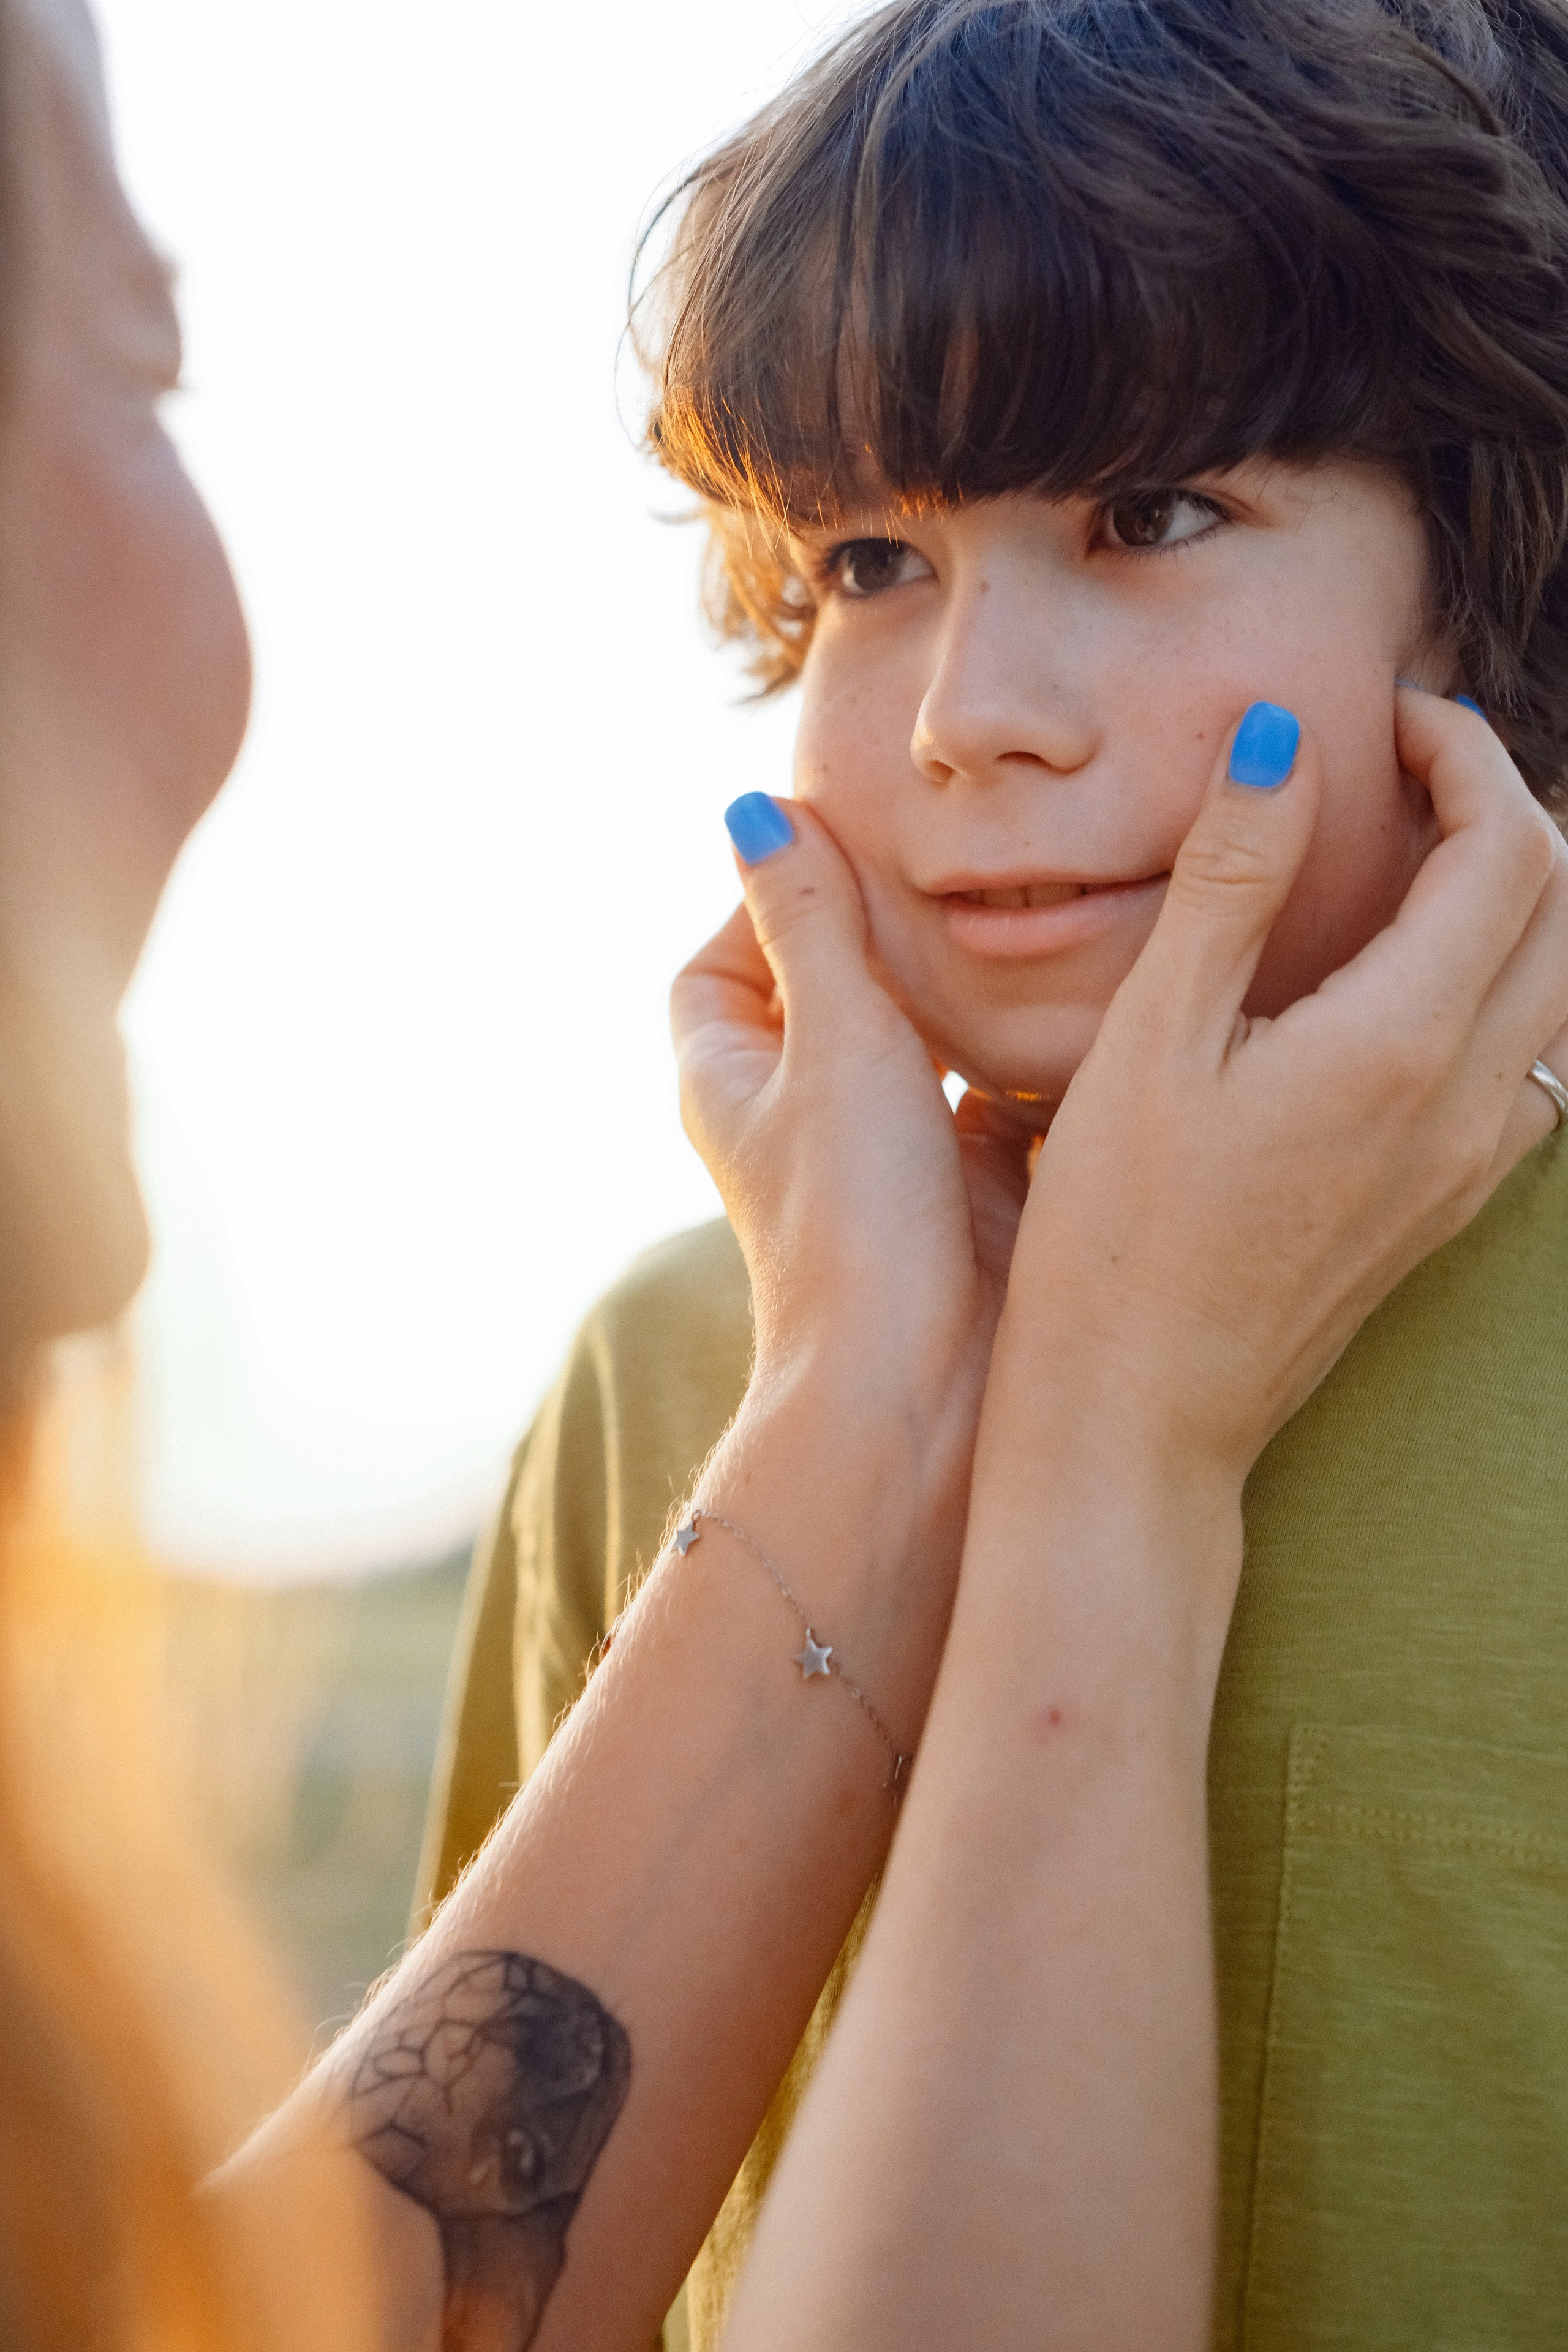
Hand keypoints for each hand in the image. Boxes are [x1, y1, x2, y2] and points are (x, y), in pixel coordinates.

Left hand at [671, 797, 1030, 1418]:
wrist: (923, 1396)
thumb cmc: (855, 1221)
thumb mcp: (833, 1040)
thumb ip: (808, 921)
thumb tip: (755, 810)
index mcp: (734, 1077)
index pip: (726, 957)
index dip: (773, 894)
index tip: (849, 844)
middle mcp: (806, 1117)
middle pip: (839, 993)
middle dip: (897, 933)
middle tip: (967, 868)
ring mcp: (892, 1158)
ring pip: (931, 1042)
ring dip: (976, 991)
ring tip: (1040, 920)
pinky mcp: (975, 1191)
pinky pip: (1002, 1097)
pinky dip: (1036, 1055)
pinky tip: (1095, 1001)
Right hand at [1000, 688, 1567, 1516]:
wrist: (1137, 1420)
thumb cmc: (1114, 1240)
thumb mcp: (1150, 1041)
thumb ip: (1230, 881)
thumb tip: (1285, 740)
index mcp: (1398, 1044)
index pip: (1510, 847)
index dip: (1466, 753)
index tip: (1389, 717)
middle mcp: (1466, 1102)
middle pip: (1561, 905)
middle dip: (1505, 806)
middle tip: (1406, 767)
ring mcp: (1465, 1163)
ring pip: (1560, 985)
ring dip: (1516, 893)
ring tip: (1413, 854)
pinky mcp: (1441, 1206)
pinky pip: (1529, 1062)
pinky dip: (1502, 980)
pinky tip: (1409, 979)